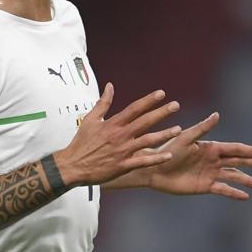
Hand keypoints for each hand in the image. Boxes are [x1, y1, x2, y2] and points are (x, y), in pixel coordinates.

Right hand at [54, 83, 182, 186]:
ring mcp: (123, 151)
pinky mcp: (123, 165)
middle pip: (145, 121)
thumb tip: (110, 86)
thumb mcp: (91, 119)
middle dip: (161, 112)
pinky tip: (168, 155)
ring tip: (178, 129)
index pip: (134, 108)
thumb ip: (103, 103)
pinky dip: (156, 158)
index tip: (161, 93)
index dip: (148, 100)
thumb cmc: (81, 143)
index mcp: (113, 124)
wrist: (73, 165)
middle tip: (175, 105)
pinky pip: (143, 161)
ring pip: (148, 140)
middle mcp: (120, 135)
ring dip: (164, 134)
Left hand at [148, 111, 251, 199]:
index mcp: (211, 147)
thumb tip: (217, 115)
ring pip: (235, 177)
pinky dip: (234, 192)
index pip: (236, 149)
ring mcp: (210, 174)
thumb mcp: (185, 138)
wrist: (154, 169)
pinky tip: (246, 196)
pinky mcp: (204, 186)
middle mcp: (214, 160)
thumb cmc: (167, 150)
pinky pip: (223, 189)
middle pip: (240, 162)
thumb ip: (202, 128)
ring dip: (249, 180)